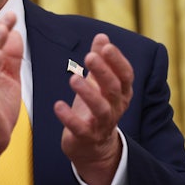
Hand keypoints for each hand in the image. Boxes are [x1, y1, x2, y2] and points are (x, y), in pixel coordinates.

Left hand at [54, 33, 132, 184]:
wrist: (92, 147)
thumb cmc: (94, 108)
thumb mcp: (99, 84)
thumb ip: (101, 60)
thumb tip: (102, 36)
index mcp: (121, 93)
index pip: (126, 75)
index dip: (117, 60)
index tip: (106, 46)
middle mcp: (115, 108)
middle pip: (114, 89)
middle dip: (103, 72)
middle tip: (90, 56)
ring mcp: (102, 124)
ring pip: (101, 109)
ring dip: (88, 93)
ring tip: (73, 79)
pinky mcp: (86, 138)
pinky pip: (80, 129)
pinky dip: (69, 118)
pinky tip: (58, 106)